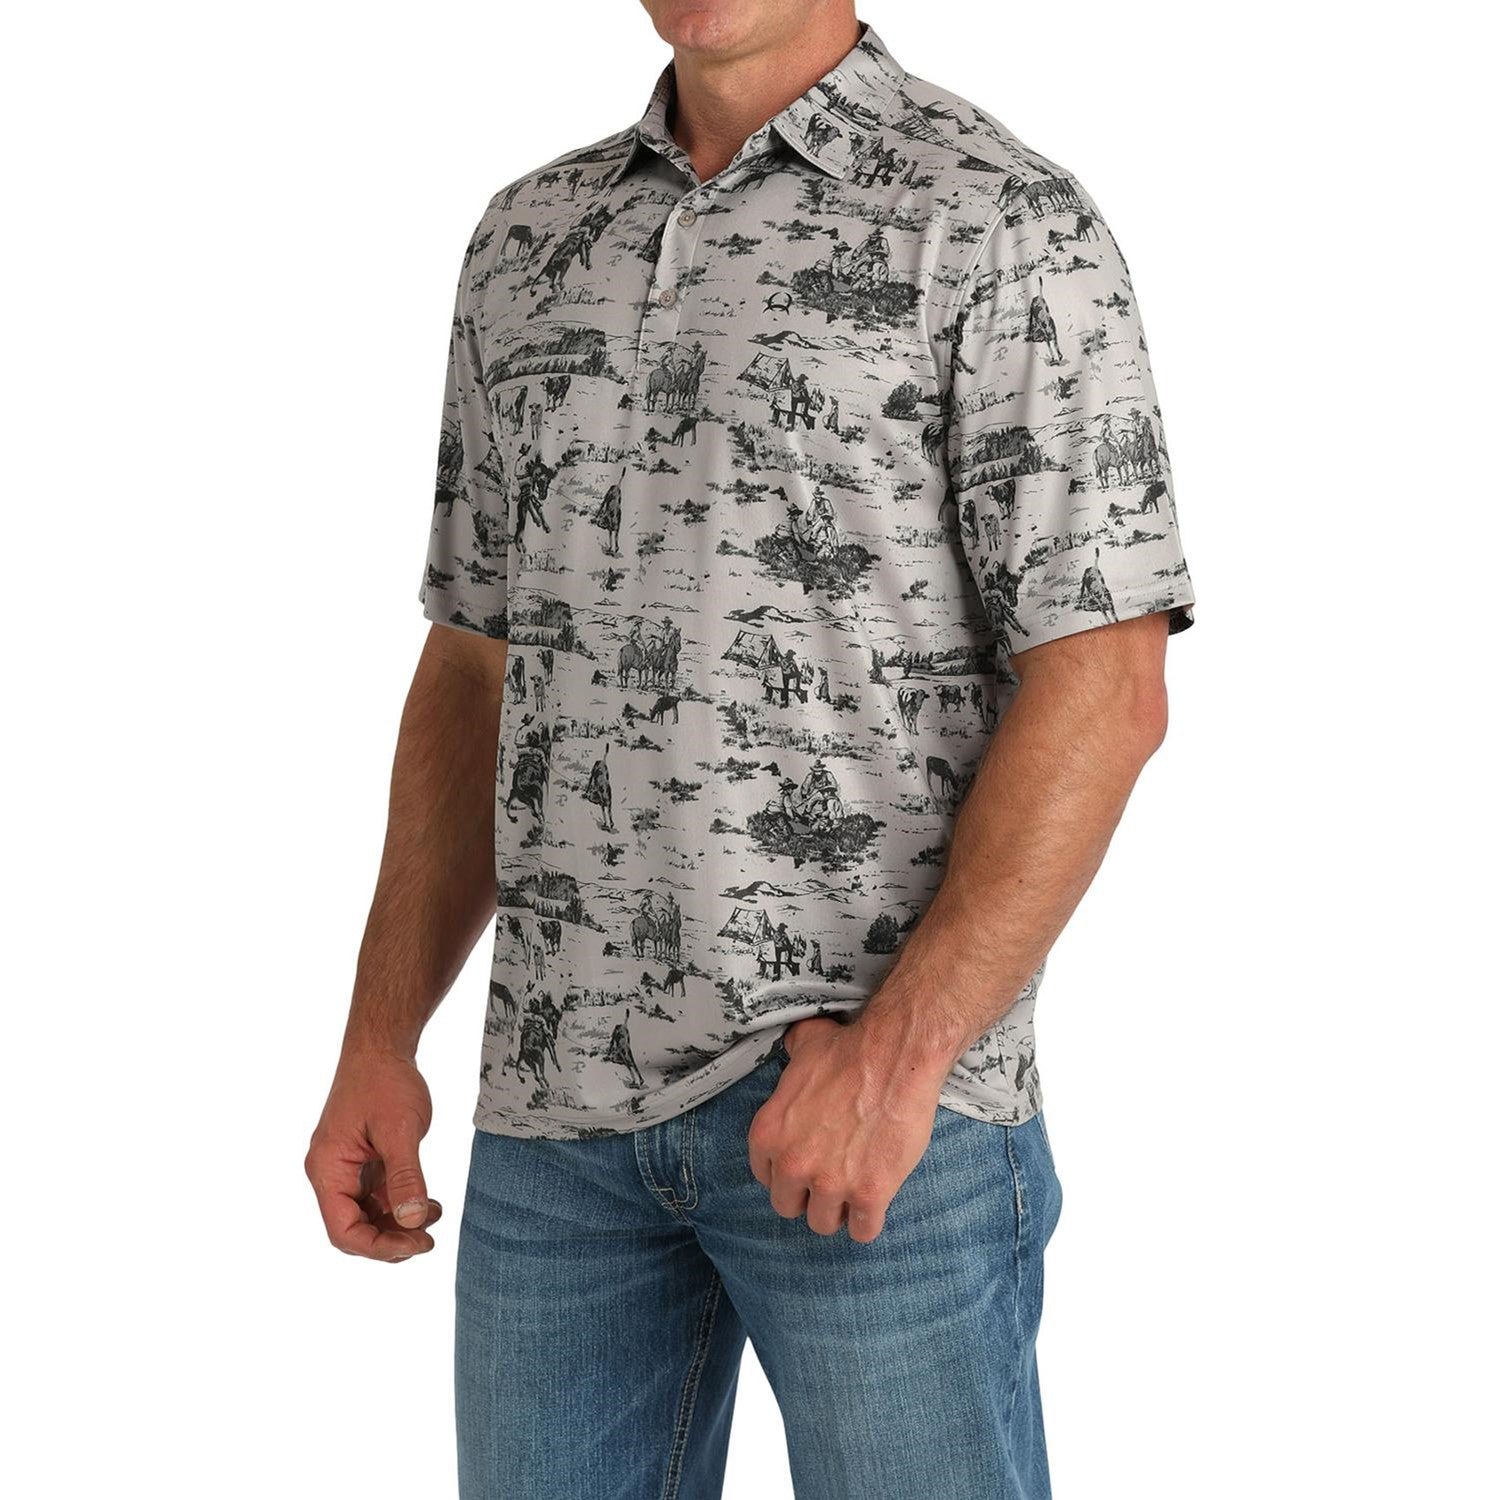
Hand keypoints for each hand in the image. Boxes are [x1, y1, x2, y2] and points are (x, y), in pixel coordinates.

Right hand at [305, 1047, 442, 1261]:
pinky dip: (402, 1205)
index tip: (416, 1245)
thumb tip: (412, 1221)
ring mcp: (347, 1170)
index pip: (343, 1231)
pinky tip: (428, 1204)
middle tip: (428, 1240)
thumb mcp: (399, 1129)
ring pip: (368, 1217)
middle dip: (391, 1240)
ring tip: (433, 1216)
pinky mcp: (363, 1164)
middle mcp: (331, 1175)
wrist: (381, 1050)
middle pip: (354, 1229)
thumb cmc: (384, 1082)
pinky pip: (378, 1198)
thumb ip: (405, 1176)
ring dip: (399, 1224)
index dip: (378, 1247)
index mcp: (327, 1170)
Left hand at [747, 1016, 947, 1242]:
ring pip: (823, 1223)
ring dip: (838, 1210)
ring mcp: (829, 1183)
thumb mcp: (805, 1044)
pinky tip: (876, 1201)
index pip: (765, 1176)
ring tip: (854, 1188)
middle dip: (808, 1195)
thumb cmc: (851, 1049)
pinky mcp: (868, 1194)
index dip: (788, 1172)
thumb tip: (792, 1046)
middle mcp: (792, 1164)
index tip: (805, 1166)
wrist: (895, 1056)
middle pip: (788, 1206)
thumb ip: (791, 1053)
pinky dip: (868, 1220)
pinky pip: (862, 1231)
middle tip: (831, 1177)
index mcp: (769, 1134)